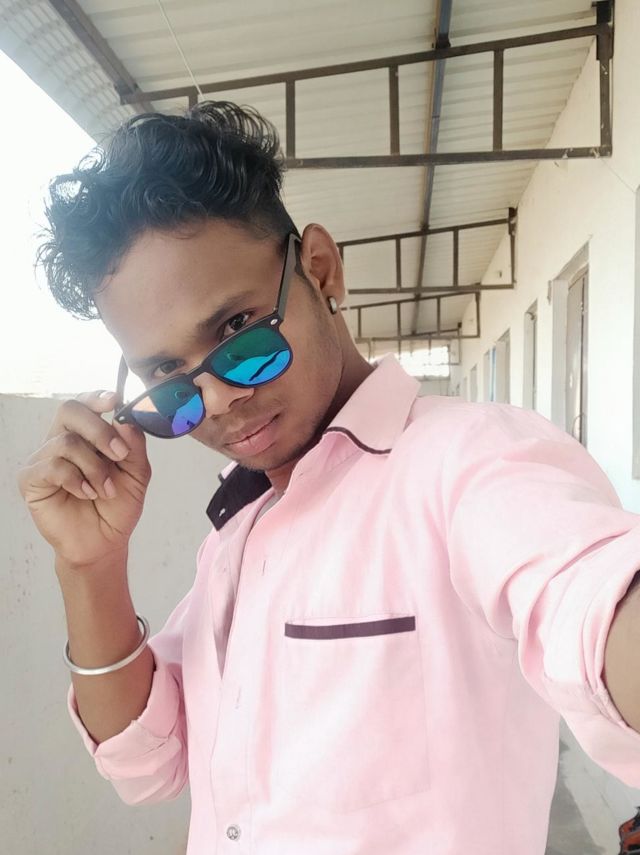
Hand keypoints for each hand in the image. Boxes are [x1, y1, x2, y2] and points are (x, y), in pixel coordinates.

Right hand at [17, 390, 151, 570]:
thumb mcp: (137, 474)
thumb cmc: (117, 507)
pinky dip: (76, 480)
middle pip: (70, 410)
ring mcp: (43, 459)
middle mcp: (61, 440)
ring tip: (105, 489)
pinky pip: (53, 466)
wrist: (104, 542)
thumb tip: (126, 421)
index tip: (114, 401)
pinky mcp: (31, 479)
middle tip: (119, 455)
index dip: (96, 397)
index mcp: (85, 434)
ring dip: (94, 467)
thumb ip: (134, 446)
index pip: (84, 403)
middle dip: (99, 430)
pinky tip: (86, 494)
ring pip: (66, 442)